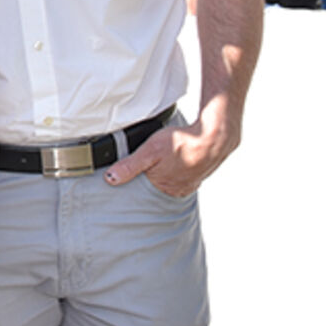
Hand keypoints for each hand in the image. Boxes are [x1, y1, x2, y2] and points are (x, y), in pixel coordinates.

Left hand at [103, 110, 235, 197]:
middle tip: (151, 162)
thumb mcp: (149, 151)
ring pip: (172, 178)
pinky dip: (179, 167)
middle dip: (152, 175)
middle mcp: (178, 189)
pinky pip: (184, 173)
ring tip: (163, 160)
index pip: (143, 188)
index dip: (137, 178)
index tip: (133, 171)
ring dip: (166, 170)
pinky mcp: (199, 173)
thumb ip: (130, 166)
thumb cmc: (182, 143)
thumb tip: (110, 179)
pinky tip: (177, 158)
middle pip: (158, 184)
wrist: (214, 136)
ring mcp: (191, 182)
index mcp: (164, 187)